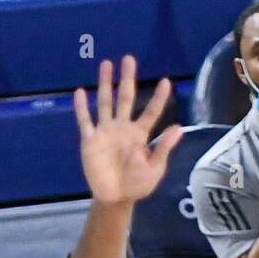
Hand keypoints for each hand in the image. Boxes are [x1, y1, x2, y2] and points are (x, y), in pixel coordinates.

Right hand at [74, 56, 182, 205]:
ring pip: (105, 103)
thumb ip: (163, 148)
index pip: (151, 112)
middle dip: (127, 79)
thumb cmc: (137, 184)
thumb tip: (178, 128)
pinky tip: (79, 91)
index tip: (165, 81)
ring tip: (106, 64)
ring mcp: (105, 132)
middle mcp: (122, 127)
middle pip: (125, 98)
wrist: (115, 198)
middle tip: (129, 59)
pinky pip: (85, 121)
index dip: (158, 98)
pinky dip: (82, 107)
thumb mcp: (155, 169)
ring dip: (104, 84)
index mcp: (140, 134)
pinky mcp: (90, 140)